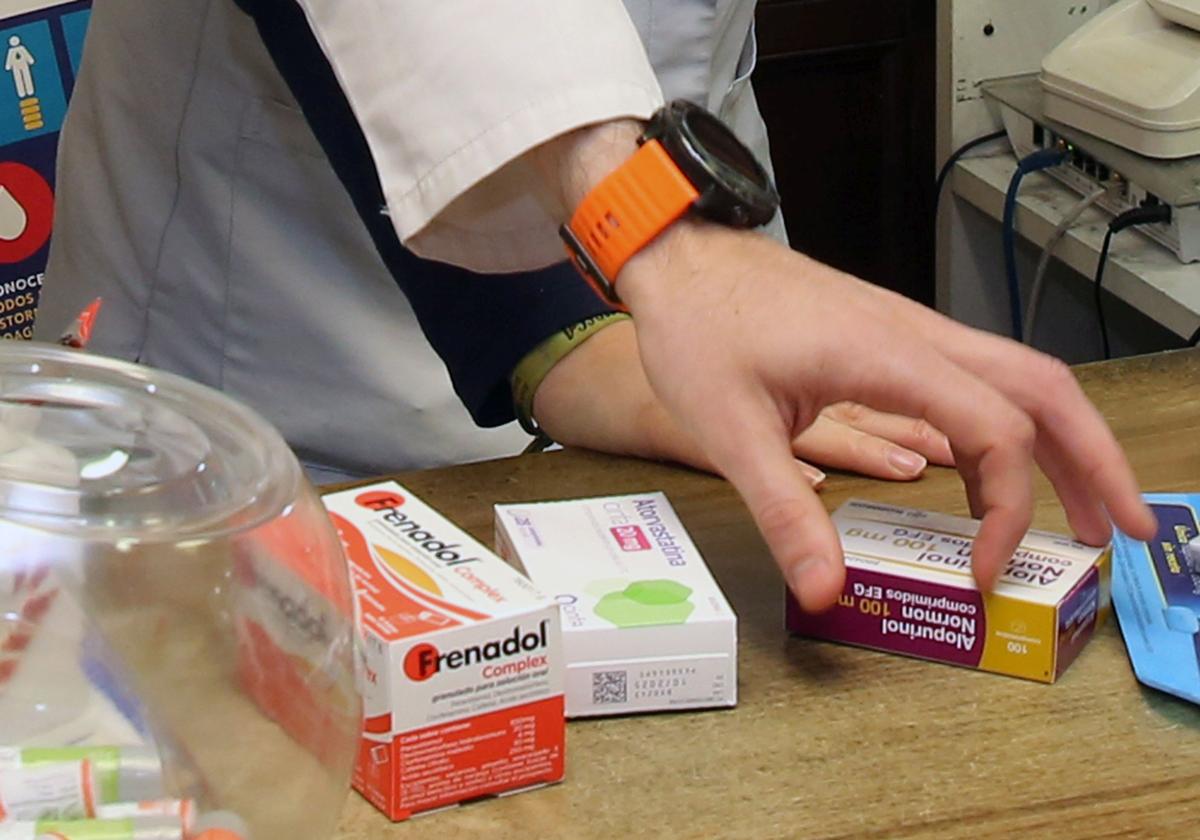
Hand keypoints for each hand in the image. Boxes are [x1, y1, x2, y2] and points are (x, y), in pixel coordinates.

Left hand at [617, 220, 1155, 611]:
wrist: (680, 254)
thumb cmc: (698, 327)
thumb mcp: (729, 429)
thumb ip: (784, 513)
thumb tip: (827, 591)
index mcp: (887, 356)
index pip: (995, 431)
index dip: (1007, 509)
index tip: (981, 568)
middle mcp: (916, 335)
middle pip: (1044, 390)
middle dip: (1094, 461)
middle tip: (1122, 530)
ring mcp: (908, 330)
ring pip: (1019, 377)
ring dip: (1063, 439)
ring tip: (1082, 506)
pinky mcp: (890, 336)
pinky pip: (977, 375)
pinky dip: (1012, 421)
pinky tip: (1000, 463)